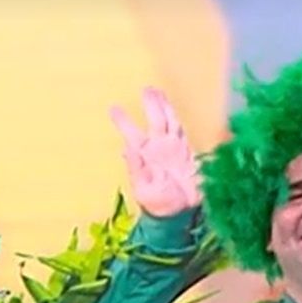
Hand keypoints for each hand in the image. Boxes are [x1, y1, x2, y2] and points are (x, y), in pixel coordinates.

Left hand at [109, 87, 199, 217]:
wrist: (180, 213)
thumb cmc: (158, 205)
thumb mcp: (144, 190)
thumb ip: (137, 170)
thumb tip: (126, 149)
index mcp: (143, 157)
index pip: (132, 134)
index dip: (124, 122)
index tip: (114, 108)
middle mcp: (157, 149)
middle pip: (154, 121)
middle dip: (151, 105)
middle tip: (146, 89)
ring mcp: (173, 149)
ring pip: (169, 121)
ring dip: (164, 107)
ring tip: (158, 91)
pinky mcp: (187, 153)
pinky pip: (182, 132)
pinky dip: (178, 121)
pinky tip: (173, 111)